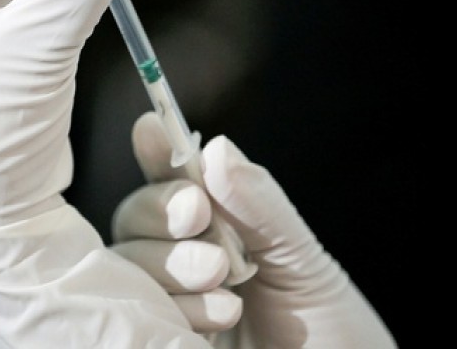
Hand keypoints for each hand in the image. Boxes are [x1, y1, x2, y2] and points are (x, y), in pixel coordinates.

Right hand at [111, 112, 396, 346]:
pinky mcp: (158, 339)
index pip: (173, 181)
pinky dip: (175, 307)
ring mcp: (168, 302)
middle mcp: (183, 260)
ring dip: (171, 263)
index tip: (151, 128)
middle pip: (135, 218)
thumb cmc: (328, 326)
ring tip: (225, 280)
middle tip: (198, 217)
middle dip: (162, 210)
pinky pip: (138, 314)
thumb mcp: (301, 258)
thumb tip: (219, 148)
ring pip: (128, 264)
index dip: (157, 153)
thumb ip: (258, 204)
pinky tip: (219, 315)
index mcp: (218, 227)